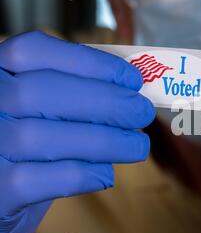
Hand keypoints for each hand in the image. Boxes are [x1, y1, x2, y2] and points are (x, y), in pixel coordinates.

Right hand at [0, 31, 154, 232]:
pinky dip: (81, 174)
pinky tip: (105, 173)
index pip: (33, 51)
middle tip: (141, 112)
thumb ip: (73, 95)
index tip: (132, 78)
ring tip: (137, 146)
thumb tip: (130, 89)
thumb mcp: (40, 111)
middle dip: (104, 101)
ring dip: (103, 141)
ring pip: (41, 137)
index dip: (89, 63)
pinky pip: (37, 180)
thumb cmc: (26, 148)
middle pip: (41, 91)